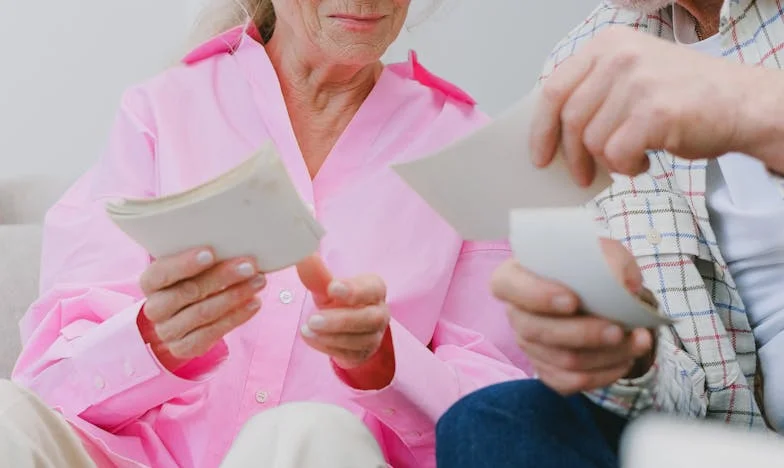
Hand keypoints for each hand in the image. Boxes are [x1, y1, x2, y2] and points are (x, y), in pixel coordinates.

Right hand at [138, 247, 265, 371]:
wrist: (180, 318)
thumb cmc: (190, 281)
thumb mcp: (189, 268)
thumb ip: (204, 258)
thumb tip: (234, 245)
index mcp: (151, 282)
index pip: (162, 272)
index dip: (185, 263)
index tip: (211, 252)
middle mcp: (155, 308)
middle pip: (188, 292)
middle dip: (222, 277)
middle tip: (249, 266)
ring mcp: (168, 331)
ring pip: (203, 313)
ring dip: (235, 296)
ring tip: (259, 282)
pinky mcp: (184, 348)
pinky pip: (212, 333)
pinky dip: (237, 316)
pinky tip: (254, 303)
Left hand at [296, 256, 393, 388]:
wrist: (346, 327)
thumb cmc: (339, 299)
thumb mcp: (328, 286)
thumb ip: (318, 275)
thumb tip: (304, 257)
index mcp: (374, 289)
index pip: (371, 289)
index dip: (353, 290)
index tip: (332, 287)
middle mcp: (380, 312)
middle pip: (369, 318)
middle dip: (340, 320)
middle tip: (313, 319)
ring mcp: (374, 336)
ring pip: (360, 340)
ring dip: (330, 335)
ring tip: (307, 329)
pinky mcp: (363, 353)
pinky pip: (349, 353)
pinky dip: (327, 346)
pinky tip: (311, 338)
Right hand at [492, 238, 655, 394]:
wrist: (598, 293)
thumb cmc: (590, 267)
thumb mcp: (603, 251)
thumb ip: (611, 260)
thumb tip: (623, 284)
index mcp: (514, 277)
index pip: (506, 286)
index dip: (536, 296)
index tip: (573, 301)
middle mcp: (516, 314)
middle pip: (536, 331)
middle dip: (582, 334)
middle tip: (618, 330)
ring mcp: (529, 345)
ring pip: (562, 360)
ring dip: (605, 355)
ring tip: (638, 341)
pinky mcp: (546, 369)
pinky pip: (569, 382)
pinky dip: (603, 375)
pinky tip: (625, 359)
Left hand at [531, 27, 783, 181]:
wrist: (742, 103)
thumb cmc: (683, 96)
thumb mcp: (632, 77)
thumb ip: (593, 94)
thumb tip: (551, 136)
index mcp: (607, 45)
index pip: (554, 89)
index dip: (540, 128)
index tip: (539, 155)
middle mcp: (620, 57)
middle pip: (570, 119)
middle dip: (572, 156)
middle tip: (582, 176)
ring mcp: (637, 82)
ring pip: (592, 141)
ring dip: (610, 161)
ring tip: (633, 156)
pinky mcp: (654, 112)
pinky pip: (617, 154)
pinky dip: (627, 167)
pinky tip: (646, 161)